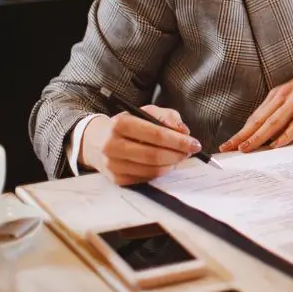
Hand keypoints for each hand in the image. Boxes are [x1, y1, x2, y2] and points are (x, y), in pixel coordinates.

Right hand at [81, 105, 200, 185]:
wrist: (98, 141)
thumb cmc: (129, 124)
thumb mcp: (146, 112)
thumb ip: (167, 117)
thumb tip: (183, 131)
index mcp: (120, 124)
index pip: (156, 134)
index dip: (178, 140)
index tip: (195, 142)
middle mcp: (112, 145)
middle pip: (154, 155)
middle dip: (178, 154)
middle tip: (190, 151)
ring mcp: (113, 165)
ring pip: (151, 169)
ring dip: (172, 164)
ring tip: (179, 156)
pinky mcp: (117, 179)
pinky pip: (146, 178)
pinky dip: (161, 171)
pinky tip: (165, 163)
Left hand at [220, 54, 292, 152]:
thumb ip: (285, 112)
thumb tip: (273, 134)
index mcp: (279, 94)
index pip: (256, 117)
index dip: (241, 131)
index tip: (228, 144)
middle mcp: (285, 95)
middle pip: (260, 119)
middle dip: (242, 135)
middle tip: (227, 149)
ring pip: (274, 120)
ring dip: (259, 136)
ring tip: (247, 148)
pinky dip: (287, 133)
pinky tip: (278, 143)